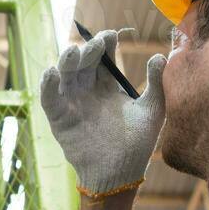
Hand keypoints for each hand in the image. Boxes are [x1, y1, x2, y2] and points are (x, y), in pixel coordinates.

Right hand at [40, 29, 165, 196]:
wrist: (120, 174)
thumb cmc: (137, 145)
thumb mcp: (152, 110)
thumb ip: (155, 83)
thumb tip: (161, 55)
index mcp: (107, 86)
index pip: (102, 57)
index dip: (105, 43)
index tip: (113, 35)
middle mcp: (87, 90)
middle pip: (83, 61)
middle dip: (88, 49)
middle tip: (97, 44)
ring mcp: (71, 103)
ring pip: (64, 74)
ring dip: (66, 60)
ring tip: (73, 51)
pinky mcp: (59, 119)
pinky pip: (49, 98)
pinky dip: (47, 85)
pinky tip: (52, 73)